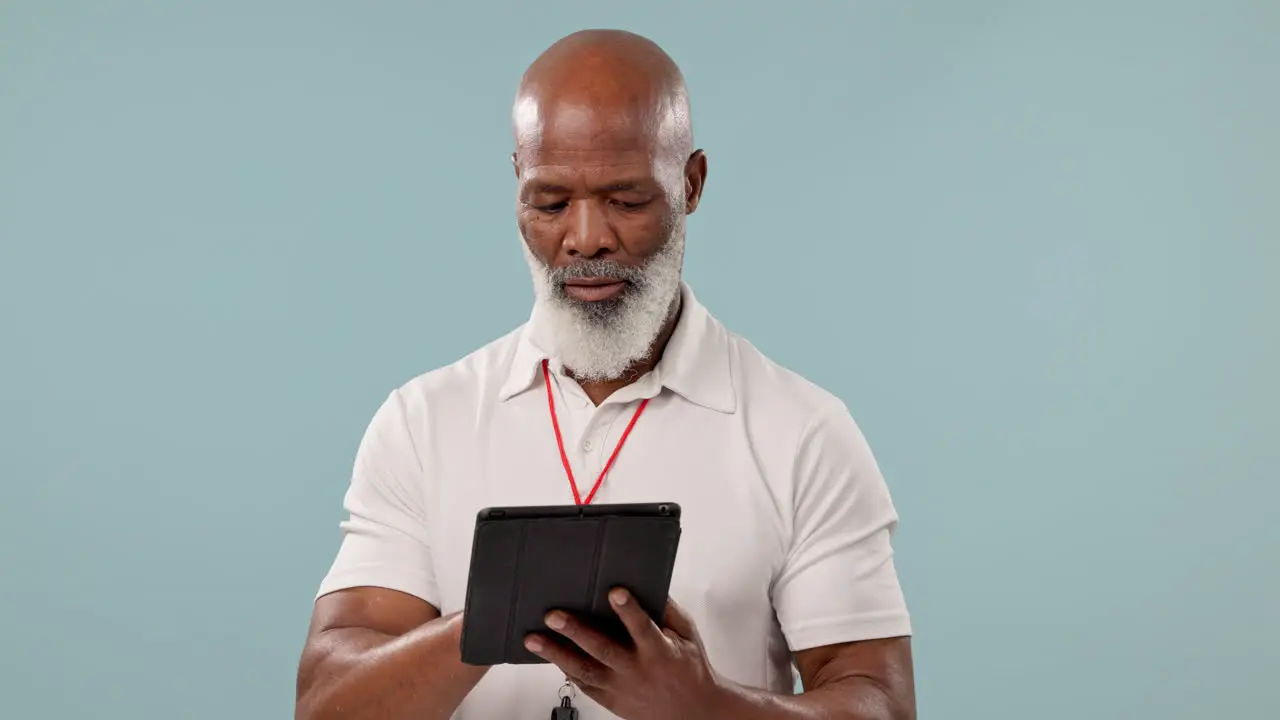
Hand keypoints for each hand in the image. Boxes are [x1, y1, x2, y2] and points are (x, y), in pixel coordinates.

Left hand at [524, 590, 726, 719]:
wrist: (692, 714)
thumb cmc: (690, 670)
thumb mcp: (688, 636)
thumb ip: (668, 611)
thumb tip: (650, 584)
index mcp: (660, 652)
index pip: (643, 628)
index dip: (629, 610)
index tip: (615, 592)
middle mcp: (636, 671)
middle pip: (602, 649)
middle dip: (576, 631)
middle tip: (554, 615)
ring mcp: (620, 688)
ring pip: (584, 670)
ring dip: (556, 653)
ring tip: (534, 639)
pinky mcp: (610, 700)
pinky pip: (583, 684)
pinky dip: (564, 668)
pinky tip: (549, 655)